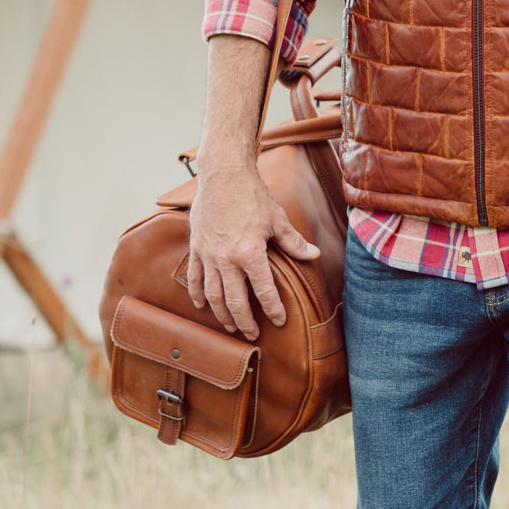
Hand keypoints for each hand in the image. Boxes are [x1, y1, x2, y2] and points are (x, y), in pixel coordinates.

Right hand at [187, 165, 319, 339]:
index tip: (280, 321)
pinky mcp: (196, 247)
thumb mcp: (277, 219)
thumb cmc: (252, 195)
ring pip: (213, 294)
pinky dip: (197, 293)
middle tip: (252, 334)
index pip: (264, 291)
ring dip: (221, 313)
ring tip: (230, 326)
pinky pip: (195, 277)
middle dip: (244, 321)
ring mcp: (208, 254)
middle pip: (235, 300)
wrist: (223, 174)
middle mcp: (226, 258)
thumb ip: (293, 242)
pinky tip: (201, 305)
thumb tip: (314, 255)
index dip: (273, 309)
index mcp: (250, 253)